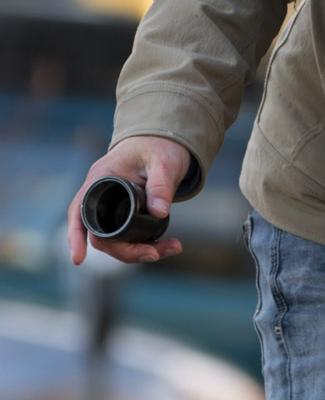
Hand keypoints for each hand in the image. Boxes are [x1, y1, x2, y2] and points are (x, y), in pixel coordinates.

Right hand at [68, 136, 190, 266]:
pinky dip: (147, 243)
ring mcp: (115, 206)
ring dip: (140, 250)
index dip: (75, 237)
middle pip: (102, 235)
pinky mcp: (129, 213)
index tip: (78, 259)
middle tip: (154, 254)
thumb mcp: (163, 162)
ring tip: (173, 247)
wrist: (168, 140)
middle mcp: (103, 196)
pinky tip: (169, 245)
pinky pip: (131, 235)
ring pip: (118, 239)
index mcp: (100, 180)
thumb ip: (160, 185)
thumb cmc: (160, 145)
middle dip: (125, 250)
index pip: (79, 212)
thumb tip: (160, 213)